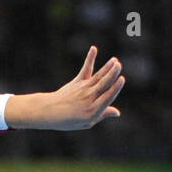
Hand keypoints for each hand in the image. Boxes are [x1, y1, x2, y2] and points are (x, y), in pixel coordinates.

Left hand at [4, 46, 123, 130]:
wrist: (50, 112)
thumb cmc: (70, 120)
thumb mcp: (87, 123)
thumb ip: (102, 115)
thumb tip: (118, 112)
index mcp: (93, 110)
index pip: (107, 97)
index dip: (115, 87)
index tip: (121, 78)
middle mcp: (88, 98)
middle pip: (102, 85)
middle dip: (111, 74)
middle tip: (118, 65)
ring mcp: (82, 89)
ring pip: (97, 77)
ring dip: (106, 67)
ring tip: (114, 60)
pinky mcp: (77, 82)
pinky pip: (86, 69)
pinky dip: (90, 58)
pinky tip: (94, 49)